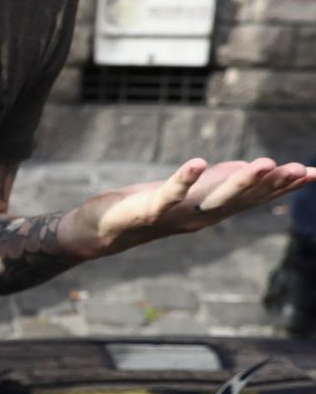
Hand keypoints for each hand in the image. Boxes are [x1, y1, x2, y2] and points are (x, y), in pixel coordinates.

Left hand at [83, 157, 314, 253]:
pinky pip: (168, 194)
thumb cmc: (147, 208)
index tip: (314, 173)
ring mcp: (175, 216)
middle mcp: (200, 216)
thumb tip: (259, 170)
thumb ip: (223, 182)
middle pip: (243, 199)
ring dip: (239, 182)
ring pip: (214, 199)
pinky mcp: (147, 210)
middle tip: (301, 168)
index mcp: (212, 210)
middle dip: (272, 185)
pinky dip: (183, 180)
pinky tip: (198, 162)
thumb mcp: (193, 192)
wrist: (100, 231)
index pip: (255, 198)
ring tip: (265, 163)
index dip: (285, 187)